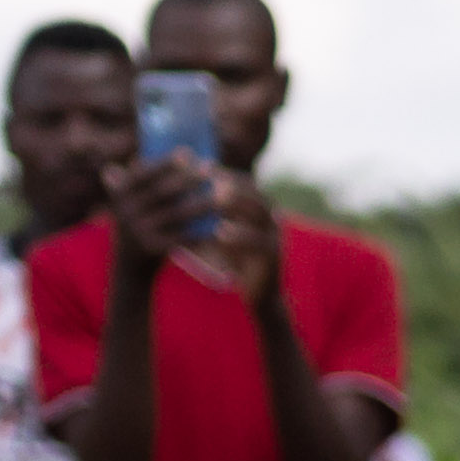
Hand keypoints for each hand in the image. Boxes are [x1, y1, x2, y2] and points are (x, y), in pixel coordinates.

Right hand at [108, 150, 217, 275]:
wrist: (131, 264)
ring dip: (202, 204)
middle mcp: (125, 210)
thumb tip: (180, 151)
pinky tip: (219, 226)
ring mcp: (138, 230)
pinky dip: (201, 231)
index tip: (189, 153)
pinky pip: (181, 237)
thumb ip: (148, 177)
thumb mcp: (135, 197)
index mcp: (120, 191)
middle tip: (213, 170)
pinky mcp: (152, 248)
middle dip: (189, 180)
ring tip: (225, 196)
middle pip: (164, 192)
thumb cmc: (142, 218)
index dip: (166, 163)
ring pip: (176, 214)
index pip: (145, 173)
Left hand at [182, 170, 279, 305]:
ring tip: (216, 198)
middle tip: (210, 177)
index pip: (244, 182)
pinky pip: (259, 241)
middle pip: (255, 192)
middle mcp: (271, 217)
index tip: (201, 165)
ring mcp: (276, 235)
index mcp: (260, 209)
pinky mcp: (275, 254)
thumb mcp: (222, 233)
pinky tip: (221, 232)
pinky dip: (240, 235)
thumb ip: (211, 215)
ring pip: (259, 213)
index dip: (225, 172)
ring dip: (238, 203)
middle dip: (233, 182)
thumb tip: (183, 193)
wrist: (259, 294)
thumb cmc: (236, 261)